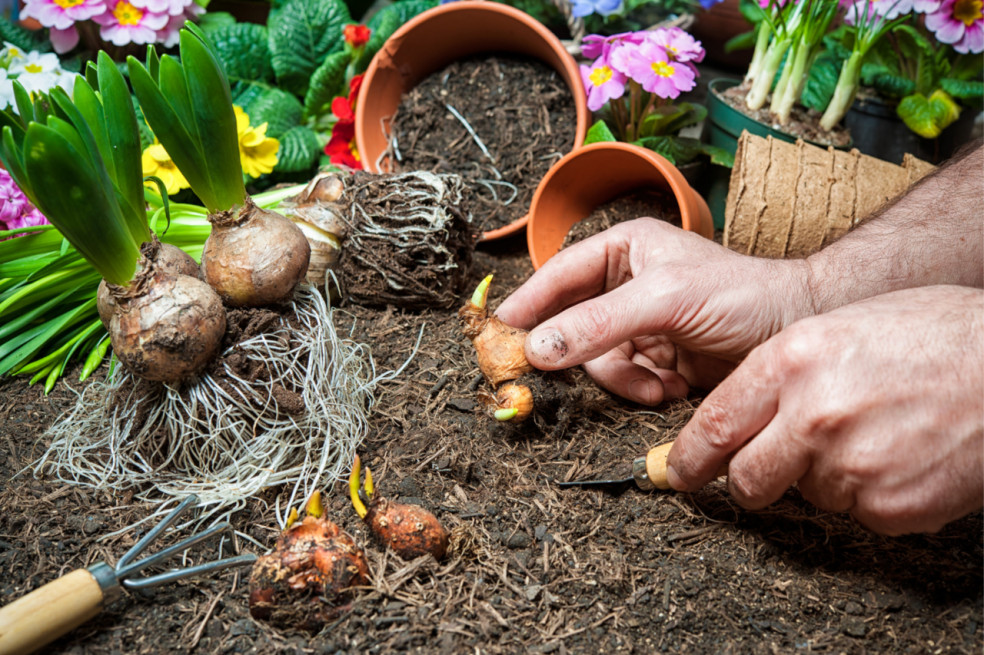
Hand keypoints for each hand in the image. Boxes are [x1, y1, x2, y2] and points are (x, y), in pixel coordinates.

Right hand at [495, 218, 814, 403]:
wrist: (796, 331)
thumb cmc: (740, 295)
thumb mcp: (664, 300)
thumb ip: (598, 323)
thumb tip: (538, 346)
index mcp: (621, 251)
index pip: (558, 275)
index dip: (528, 303)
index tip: (499, 332)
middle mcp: (624, 285)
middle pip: (571, 326)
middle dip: (587, 355)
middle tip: (565, 376)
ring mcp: (639, 324)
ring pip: (596, 361)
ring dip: (623, 379)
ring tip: (657, 383)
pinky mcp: (656, 358)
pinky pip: (624, 381)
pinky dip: (642, 390)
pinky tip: (671, 388)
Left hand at [666, 285, 983, 534]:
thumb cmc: (931, 335)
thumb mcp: (839, 328)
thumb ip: (782, 373)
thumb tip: (739, 417)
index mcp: (790, 362)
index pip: (714, 426)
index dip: (689, 458)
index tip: (676, 473)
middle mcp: (812, 415)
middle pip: (747, 478)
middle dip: (750, 480)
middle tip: (769, 468)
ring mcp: (851, 466)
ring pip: (807, 494)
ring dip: (825, 476)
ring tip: (872, 434)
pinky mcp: (890, 506)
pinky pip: (858, 511)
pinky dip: (872, 493)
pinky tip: (901, 454)